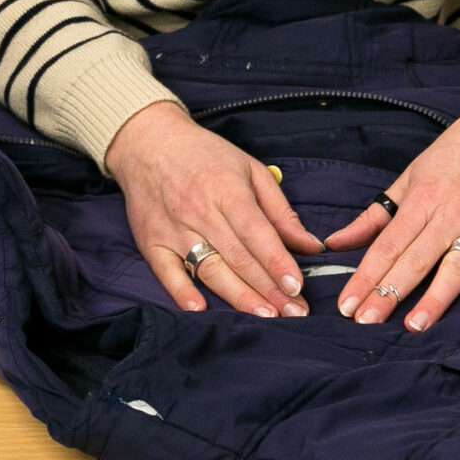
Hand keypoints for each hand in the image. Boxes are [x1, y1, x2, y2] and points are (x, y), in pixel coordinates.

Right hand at [105, 101, 321, 317]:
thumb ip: (280, 211)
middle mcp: (199, 212)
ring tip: (266, 316)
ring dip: (238, 296)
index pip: (256, 232)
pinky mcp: (151, 243)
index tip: (297, 286)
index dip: (277, 261)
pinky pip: (166, 272)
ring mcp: (173, 230)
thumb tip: (311, 245)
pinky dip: (181, 292)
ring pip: (209, 269)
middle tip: (295, 313)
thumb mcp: (250, 170)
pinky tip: (201, 309)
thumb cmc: (206, 156)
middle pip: (238, 257)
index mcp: (226, 191)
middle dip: (269, 289)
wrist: (148, 143)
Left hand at [325, 88, 459, 329]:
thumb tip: (335, 243)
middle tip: (366, 322)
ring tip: (414, 324)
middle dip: (389, 292)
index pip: (388, 245)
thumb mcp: (411, 177)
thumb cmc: (457, 152)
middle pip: (416, 259)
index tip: (347, 305)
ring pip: (456, 265)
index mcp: (423, 198)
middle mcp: (452, 212)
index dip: (365, 276)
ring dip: (435, 297)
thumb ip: (374, 215)